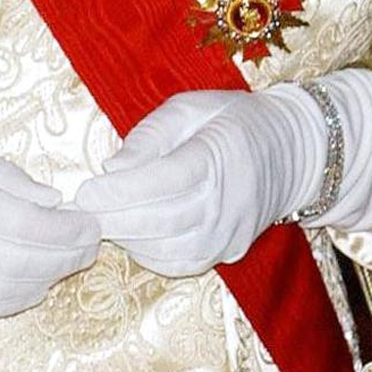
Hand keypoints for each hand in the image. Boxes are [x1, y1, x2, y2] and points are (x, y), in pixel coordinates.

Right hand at [0, 130, 101, 318]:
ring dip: (47, 278)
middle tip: (90, 241)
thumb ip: (5, 177)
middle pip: (24, 263)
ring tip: (68, 258)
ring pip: (8, 292)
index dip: (67, 230)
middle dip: (67, 256)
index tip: (91, 221)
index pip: (27, 226)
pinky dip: (16, 298)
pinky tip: (33, 281)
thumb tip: (55, 203)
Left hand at [73, 73, 371, 275]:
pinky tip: (132, 236)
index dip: (122, 192)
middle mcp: (228, 201)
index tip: (86, 192)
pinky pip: (184, 264)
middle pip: (164, 221)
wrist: (289, 151)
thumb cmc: (230, 121)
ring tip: (104, 220)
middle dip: (115, 220)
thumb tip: (111, 168)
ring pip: (170, 250)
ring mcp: (231, 232)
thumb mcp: (189, 107)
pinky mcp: (230, 251)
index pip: (166, 181)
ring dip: (129, 239)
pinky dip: (151, 256)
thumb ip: (149, 135)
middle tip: (82, 212)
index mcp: (218, 155)